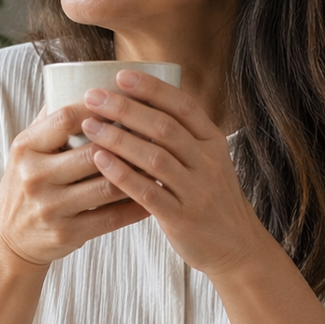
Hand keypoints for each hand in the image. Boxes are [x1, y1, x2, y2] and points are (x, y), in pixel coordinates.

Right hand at [0, 103, 148, 269]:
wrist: (8, 240)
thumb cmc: (25, 185)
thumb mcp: (26, 150)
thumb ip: (51, 119)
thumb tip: (83, 78)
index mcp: (25, 148)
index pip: (66, 118)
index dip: (100, 107)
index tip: (126, 98)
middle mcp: (34, 177)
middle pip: (93, 153)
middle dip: (129, 140)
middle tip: (159, 130)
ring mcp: (50, 208)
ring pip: (107, 186)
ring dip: (140, 173)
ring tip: (163, 160)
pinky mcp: (66, 234)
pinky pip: (111, 218)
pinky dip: (136, 205)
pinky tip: (155, 193)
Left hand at [80, 70, 270, 279]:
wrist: (236, 248)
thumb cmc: (211, 200)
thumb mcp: (207, 162)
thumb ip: (182, 137)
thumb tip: (141, 105)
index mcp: (213, 143)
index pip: (183, 106)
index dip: (152, 88)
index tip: (121, 75)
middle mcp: (208, 163)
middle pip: (164, 127)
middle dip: (126, 108)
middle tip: (93, 96)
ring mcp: (196, 191)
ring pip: (155, 157)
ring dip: (118, 138)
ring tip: (88, 125)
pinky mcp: (182, 218)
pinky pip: (148, 192)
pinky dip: (122, 175)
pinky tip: (100, 161)